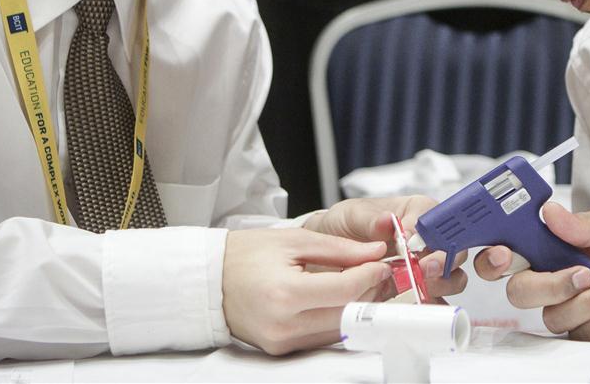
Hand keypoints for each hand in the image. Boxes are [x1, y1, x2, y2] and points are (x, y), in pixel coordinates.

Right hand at [222, 227, 390, 354]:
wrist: (210, 278)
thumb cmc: (246, 254)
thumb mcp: (295, 240)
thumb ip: (340, 248)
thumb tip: (375, 253)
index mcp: (286, 293)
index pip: (345, 289)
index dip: (370, 274)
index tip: (379, 262)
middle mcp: (284, 325)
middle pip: (347, 314)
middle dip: (369, 291)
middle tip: (376, 271)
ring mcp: (282, 342)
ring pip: (339, 330)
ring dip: (357, 307)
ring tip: (360, 282)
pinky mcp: (281, 349)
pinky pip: (322, 337)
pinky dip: (337, 318)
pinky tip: (340, 298)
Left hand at [304, 195, 467, 298]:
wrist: (327, 256)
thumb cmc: (344, 227)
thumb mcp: (351, 215)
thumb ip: (370, 219)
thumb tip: (385, 220)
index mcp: (416, 212)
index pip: (437, 218)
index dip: (431, 231)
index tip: (415, 243)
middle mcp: (426, 240)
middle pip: (452, 249)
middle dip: (441, 260)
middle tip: (422, 267)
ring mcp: (424, 267)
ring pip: (451, 276)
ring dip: (440, 282)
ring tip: (419, 285)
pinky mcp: (417, 291)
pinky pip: (434, 300)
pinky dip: (429, 304)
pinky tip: (415, 304)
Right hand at [475, 203, 589, 341]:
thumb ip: (585, 223)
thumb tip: (550, 212)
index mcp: (547, 245)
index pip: (504, 253)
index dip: (492, 256)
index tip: (504, 253)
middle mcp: (549, 276)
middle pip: (518, 290)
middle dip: (546, 286)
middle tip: (580, 273)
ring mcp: (565, 305)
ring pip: (551, 315)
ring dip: (584, 301)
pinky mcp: (585, 329)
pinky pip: (580, 332)